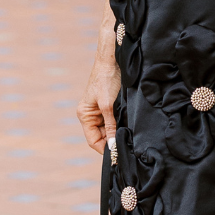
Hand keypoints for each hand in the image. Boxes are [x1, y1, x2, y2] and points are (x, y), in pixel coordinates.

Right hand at [77, 20, 120, 154]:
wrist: (113, 59)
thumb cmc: (107, 79)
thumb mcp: (109, 106)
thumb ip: (111, 126)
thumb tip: (113, 146)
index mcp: (85, 115)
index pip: (93, 140)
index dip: (105, 149)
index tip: (118, 155)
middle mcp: (91, 114)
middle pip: (102, 136)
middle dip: (113, 140)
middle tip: (127, 146)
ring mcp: (100, 109)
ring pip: (109, 129)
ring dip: (118, 132)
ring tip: (129, 136)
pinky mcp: (110, 104)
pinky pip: (115, 120)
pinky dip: (121, 124)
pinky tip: (130, 126)